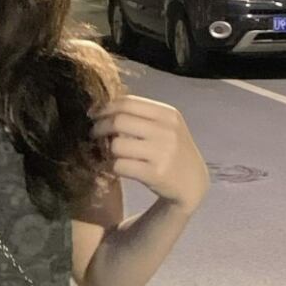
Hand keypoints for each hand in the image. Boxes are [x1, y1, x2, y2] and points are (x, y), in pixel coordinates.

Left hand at [88, 95, 209, 215]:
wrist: (192, 182)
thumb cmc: (172, 151)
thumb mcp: (166, 127)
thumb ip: (142, 116)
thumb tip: (104, 109)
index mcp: (167, 113)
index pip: (128, 102)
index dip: (105, 108)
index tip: (94, 115)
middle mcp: (166, 130)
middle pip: (119, 121)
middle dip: (100, 127)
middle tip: (94, 134)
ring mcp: (161, 152)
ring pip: (117, 145)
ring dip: (107, 150)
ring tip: (109, 153)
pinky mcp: (154, 174)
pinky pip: (120, 166)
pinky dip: (112, 167)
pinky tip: (115, 167)